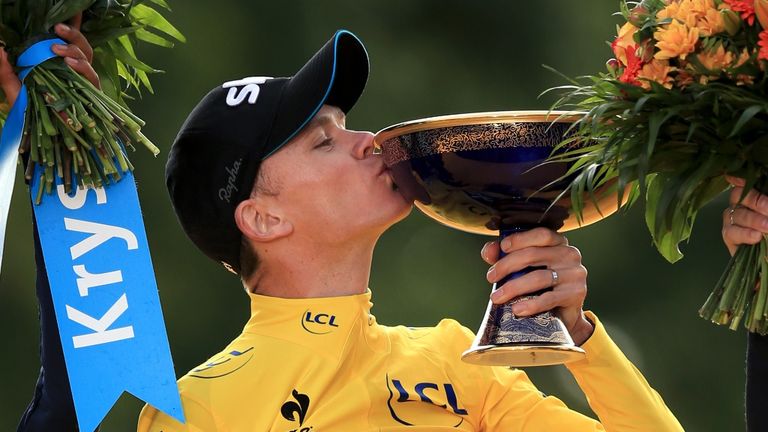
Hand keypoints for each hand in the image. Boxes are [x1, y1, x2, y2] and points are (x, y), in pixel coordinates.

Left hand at [0, 14, 98, 107]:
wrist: (47, 135)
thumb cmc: (32, 111)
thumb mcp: (14, 88)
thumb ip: (6, 70)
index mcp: (59, 63)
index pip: (68, 42)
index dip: (72, 28)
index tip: (60, 18)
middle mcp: (74, 69)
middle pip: (81, 45)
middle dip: (72, 35)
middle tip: (57, 28)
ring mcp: (84, 80)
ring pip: (87, 56)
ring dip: (74, 49)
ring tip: (57, 49)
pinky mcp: (92, 93)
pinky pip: (92, 76)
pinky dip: (83, 67)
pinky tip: (70, 64)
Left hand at [481, 227, 593, 344]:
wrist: (564, 312)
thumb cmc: (541, 284)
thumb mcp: (524, 266)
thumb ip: (504, 255)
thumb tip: (489, 252)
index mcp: (558, 242)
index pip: (541, 234)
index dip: (520, 239)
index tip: (502, 247)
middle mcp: (569, 254)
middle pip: (533, 255)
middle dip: (507, 265)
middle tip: (491, 277)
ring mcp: (575, 274)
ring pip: (538, 277)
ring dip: (513, 287)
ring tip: (497, 297)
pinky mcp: (575, 294)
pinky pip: (549, 298)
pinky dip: (530, 304)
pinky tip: (517, 309)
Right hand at [723, 176, 767, 255]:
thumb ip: (763, 201)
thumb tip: (736, 182)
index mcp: (754, 197)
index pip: (744, 182)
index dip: (740, 178)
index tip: (734, 176)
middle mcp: (741, 205)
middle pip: (738, 195)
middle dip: (754, 201)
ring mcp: (733, 220)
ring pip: (736, 214)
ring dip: (753, 220)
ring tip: (767, 227)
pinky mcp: (729, 236)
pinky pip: (730, 231)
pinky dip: (744, 233)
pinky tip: (756, 237)